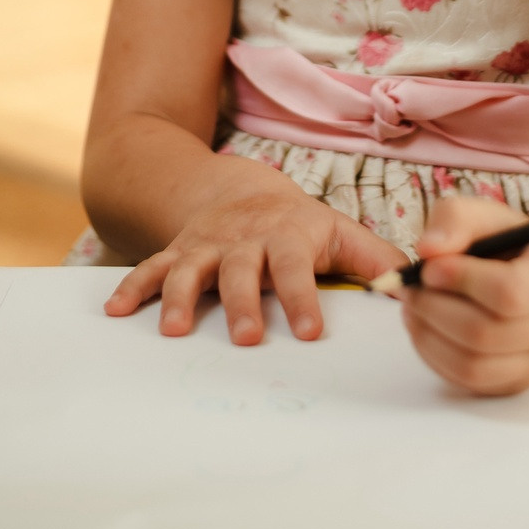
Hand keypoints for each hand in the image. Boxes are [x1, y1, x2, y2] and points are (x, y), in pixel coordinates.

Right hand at [103, 153, 401, 345]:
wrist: (240, 189)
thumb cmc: (298, 223)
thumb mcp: (339, 232)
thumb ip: (374, 261)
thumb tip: (415, 285)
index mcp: (287, 237)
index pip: (297, 268)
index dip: (304, 298)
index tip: (311, 333)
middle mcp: (243, 241)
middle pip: (240, 271)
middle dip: (242, 304)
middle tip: (248, 339)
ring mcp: (206, 247)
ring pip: (190, 270)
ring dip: (178, 298)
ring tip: (171, 331)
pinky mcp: (178, 253)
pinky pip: (150, 268)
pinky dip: (131, 288)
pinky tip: (114, 313)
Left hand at [401, 196, 528, 395]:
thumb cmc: (505, 242)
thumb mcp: (483, 215)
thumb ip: (455, 220)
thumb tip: (428, 250)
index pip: (511, 291)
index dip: (463, 281)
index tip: (429, 268)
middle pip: (487, 334)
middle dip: (436, 310)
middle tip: (410, 288)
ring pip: (475, 365)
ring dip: (429, 336)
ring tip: (412, 307)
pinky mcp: (518, 382)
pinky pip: (469, 382)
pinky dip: (435, 356)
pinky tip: (424, 328)